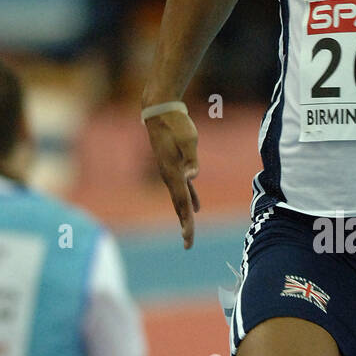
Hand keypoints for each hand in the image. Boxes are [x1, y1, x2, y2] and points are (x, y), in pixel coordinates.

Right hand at [144, 109, 199, 247]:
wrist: (159, 111)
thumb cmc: (176, 123)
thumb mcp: (189, 139)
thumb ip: (192, 159)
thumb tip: (192, 176)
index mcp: (174, 172)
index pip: (182, 203)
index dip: (187, 222)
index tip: (188, 239)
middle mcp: (169, 176)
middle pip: (179, 206)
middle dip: (184, 225)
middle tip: (188, 244)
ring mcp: (169, 171)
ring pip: (179, 199)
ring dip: (185, 216)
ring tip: (189, 232)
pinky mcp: (173, 166)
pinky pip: (181, 189)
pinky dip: (189, 200)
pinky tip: (195, 207)